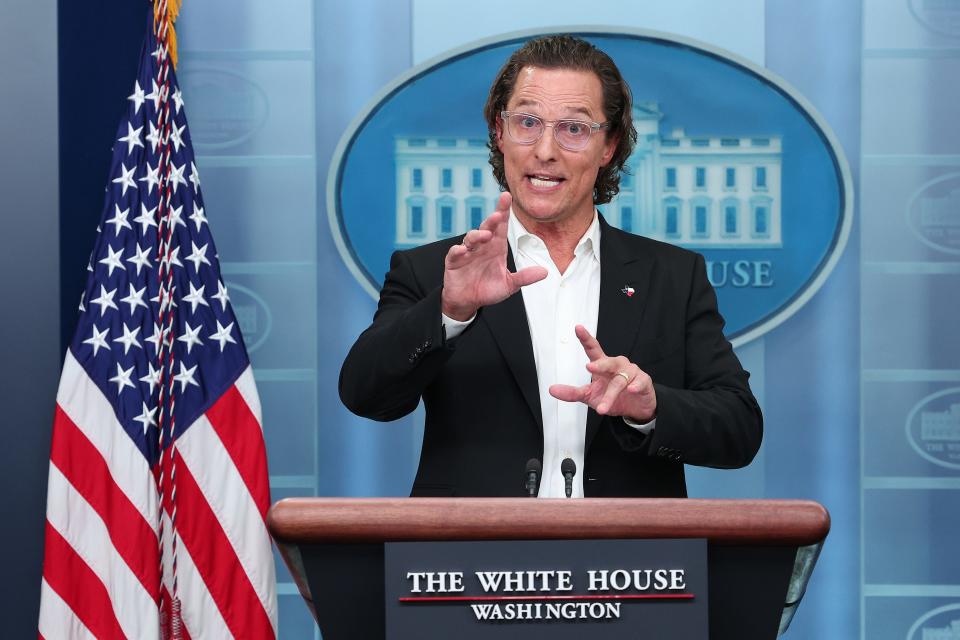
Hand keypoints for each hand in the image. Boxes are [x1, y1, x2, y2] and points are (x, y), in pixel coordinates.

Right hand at [441, 192, 547, 320]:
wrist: (468, 302)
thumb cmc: (488, 289)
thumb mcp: (509, 285)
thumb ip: (524, 277)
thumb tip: (544, 272)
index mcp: (496, 247)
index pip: (501, 226)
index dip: (503, 211)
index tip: (507, 197)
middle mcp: (482, 246)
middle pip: (487, 228)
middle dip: (492, 220)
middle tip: (498, 214)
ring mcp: (467, 253)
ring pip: (471, 238)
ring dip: (477, 234)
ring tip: (486, 235)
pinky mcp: (454, 262)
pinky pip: (455, 253)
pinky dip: (458, 250)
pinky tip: (463, 250)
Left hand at [549, 325, 656, 421]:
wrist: (635, 408)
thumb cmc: (612, 397)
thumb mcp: (589, 396)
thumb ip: (572, 393)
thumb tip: (552, 389)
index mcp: (602, 365)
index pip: (593, 349)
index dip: (586, 338)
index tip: (578, 328)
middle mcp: (617, 365)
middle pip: (608, 362)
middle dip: (599, 364)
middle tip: (589, 367)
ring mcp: (631, 372)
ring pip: (620, 380)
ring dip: (611, 394)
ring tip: (603, 407)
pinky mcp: (643, 381)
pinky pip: (639, 382)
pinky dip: (635, 386)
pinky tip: (631, 389)